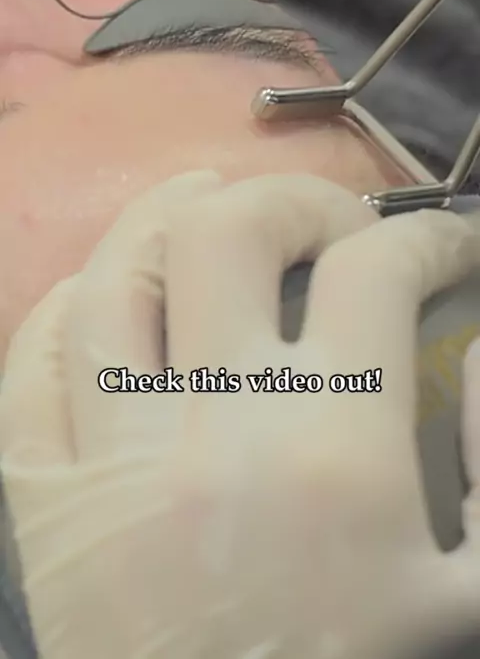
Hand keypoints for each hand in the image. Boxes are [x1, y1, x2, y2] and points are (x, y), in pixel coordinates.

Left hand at [1, 171, 478, 658]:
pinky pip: (29, 369)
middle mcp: (215, 427)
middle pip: (232, 235)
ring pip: (115, 278)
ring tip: (205, 198)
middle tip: (326, 225)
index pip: (378, 275)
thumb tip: (478, 343)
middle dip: (292, 201)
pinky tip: (104, 289)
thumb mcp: (477, 597)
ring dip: (163, 215)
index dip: (430, 237)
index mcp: (333, 451)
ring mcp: (111, 458)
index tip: (448, 246)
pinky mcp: (40, 501)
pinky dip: (64, 306)